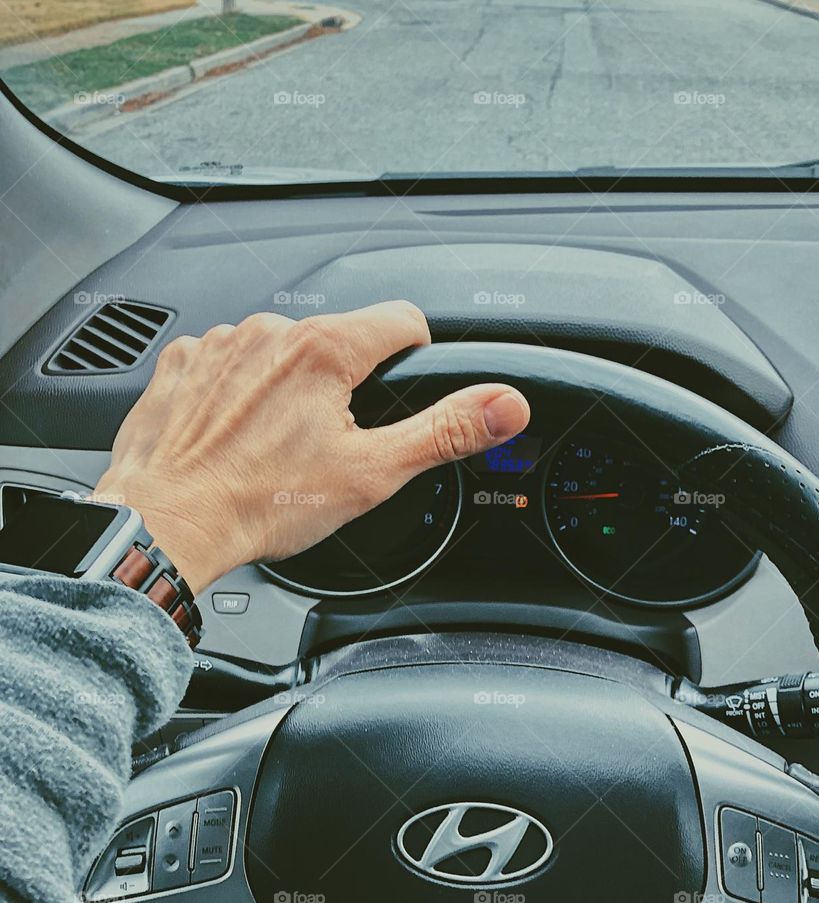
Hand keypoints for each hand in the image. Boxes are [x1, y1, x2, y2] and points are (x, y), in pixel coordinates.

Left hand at [94, 302, 528, 593]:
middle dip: (346, 384)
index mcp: (324, 349)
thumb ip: (445, 431)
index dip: (417, 352)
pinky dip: (239, 395)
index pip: (402, 319)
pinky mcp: (183, 365)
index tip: (407, 381)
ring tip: (278, 448)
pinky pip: (228, 365)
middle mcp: (270, 332)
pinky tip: (238, 439)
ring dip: (289, 388)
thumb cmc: (260, 504)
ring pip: (281, 353)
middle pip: (338, 340)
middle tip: (334, 444)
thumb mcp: (373, 474)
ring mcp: (220, 345)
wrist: (169, 522)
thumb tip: (507, 405)